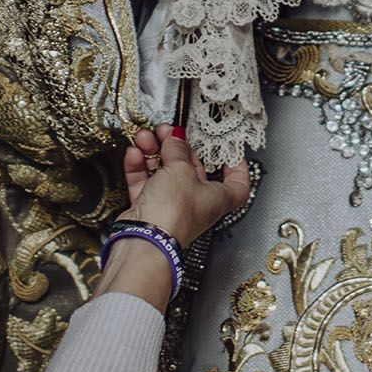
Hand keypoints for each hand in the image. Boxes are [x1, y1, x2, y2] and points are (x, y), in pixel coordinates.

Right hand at [122, 127, 253, 245]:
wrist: (144, 240)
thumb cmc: (173, 214)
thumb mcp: (181, 170)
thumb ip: (178, 149)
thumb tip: (176, 138)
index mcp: (217, 197)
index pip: (236, 184)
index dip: (236, 167)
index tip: (230, 150)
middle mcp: (196, 202)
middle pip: (192, 170)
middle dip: (178, 148)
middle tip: (167, 131)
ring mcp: (171, 205)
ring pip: (164, 173)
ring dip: (154, 153)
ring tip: (146, 137)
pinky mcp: (148, 209)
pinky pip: (145, 183)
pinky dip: (139, 167)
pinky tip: (135, 153)